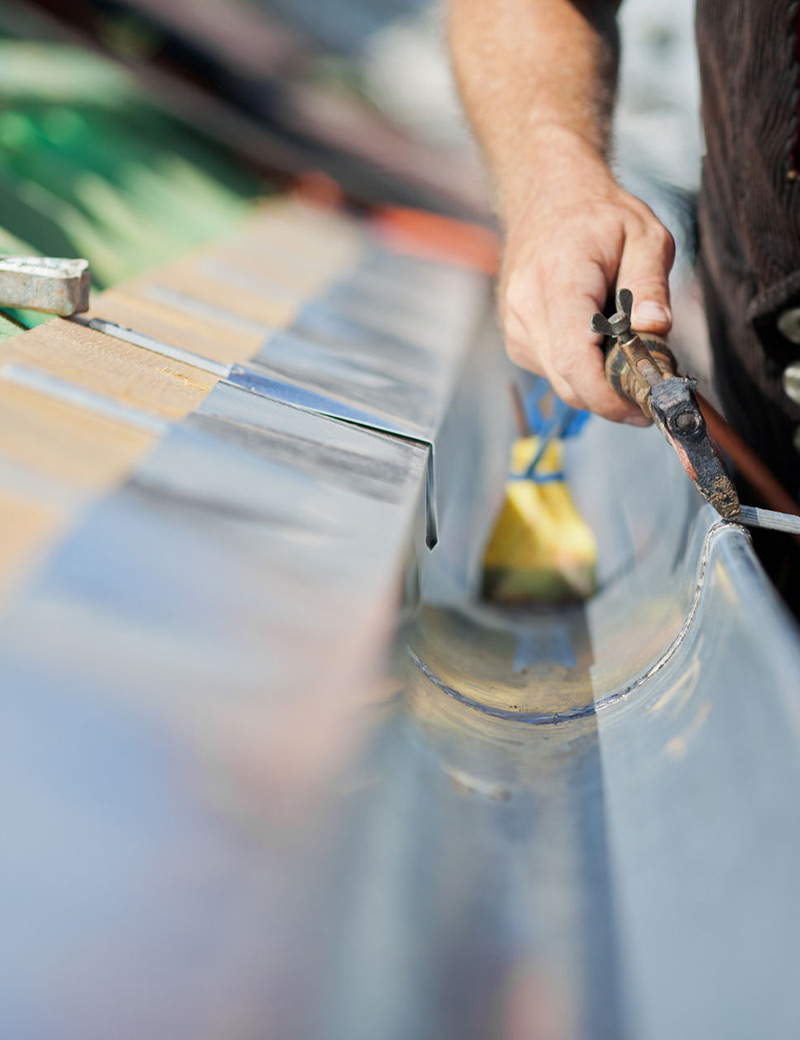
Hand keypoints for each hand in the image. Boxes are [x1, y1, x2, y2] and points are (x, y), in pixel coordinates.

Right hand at [497, 128, 674, 425]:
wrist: (547, 196)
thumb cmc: (599, 215)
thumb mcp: (645, 235)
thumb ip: (651, 286)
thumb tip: (655, 331)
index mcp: (558, 279)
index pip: (574, 360)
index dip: (608, 396)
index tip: (643, 407)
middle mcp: (525, 308)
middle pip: (568, 382)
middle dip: (612, 397)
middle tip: (652, 388)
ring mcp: (515, 326)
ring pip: (561, 383)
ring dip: (598, 383)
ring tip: (627, 352)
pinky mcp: (516, 339)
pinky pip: (554, 372)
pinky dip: (582, 370)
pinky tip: (599, 341)